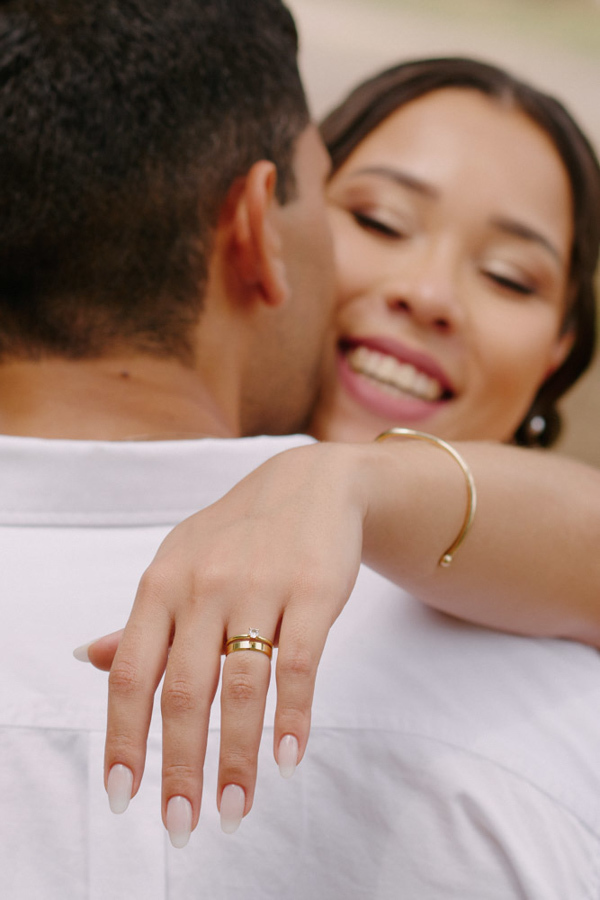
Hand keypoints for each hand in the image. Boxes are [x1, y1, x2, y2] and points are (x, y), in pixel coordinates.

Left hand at [92, 442, 365, 844]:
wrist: (308, 484)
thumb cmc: (235, 535)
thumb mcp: (177, 565)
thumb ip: (140, 619)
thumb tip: (87, 660)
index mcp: (162, 585)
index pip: (131, 673)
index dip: (123, 737)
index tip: (122, 793)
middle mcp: (204, 587)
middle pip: (185, 690)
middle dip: (180, 765)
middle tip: (181, 824)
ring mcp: (260, 587)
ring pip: (243, 686)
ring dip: (238, 757)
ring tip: (236, 809)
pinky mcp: (313, 590)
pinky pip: (300, 664)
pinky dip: (293, 717)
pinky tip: (288, 758)